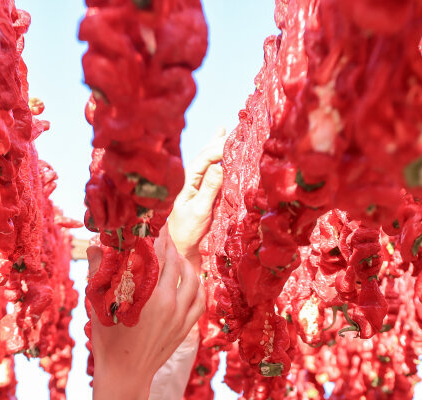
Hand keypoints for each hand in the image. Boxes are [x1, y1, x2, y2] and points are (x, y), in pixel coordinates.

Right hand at [88, 235, 204, 399]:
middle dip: (170, 246)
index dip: (157, 236)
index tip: (154, 224)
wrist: (126, 375)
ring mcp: (181, 316)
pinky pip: (200, 300)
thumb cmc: (108, 341)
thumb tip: (97, 247)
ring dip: (186, 264)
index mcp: (149, 294)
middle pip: (177, 263)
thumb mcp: (99, 306)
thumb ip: (99, 273)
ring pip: (193, 280)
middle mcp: (170, 302)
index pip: (158, 254)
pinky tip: (190, 281)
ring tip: (176, 256)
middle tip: (163, 236)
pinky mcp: (186, 328)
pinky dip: (197, 286)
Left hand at [166, 129, 226, 264]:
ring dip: (220, 144)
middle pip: (208, 154)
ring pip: (211, 158)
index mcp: (189, 181)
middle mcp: (194, 179)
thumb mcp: (200, 211)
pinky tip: (221, 138)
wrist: (182, 248)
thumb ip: (209, 189)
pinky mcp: (208, 191)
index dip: (219, 148)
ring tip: (230, 130)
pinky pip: (215, 168)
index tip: (234, 143)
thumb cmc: (188, 231)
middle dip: (221, 141)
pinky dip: (220, 153)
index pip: (205, 158)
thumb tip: (219, 166)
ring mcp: (201, 184)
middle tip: (239, 130)